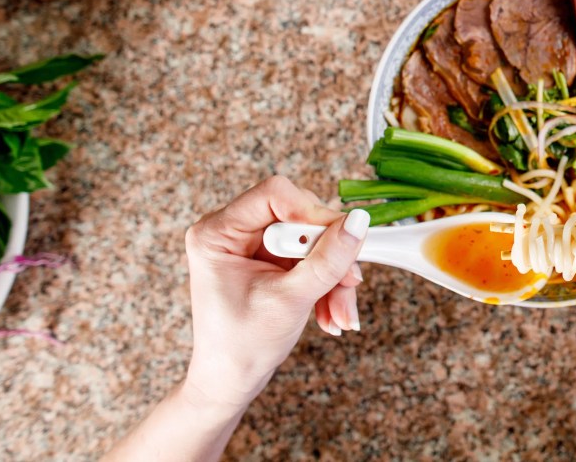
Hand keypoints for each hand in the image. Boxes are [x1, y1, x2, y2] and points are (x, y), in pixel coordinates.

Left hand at [182, 175, 369, 409]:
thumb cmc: (241, 346)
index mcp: (217, 233)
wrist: (232, 381)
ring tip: (341, 314)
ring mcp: (253, 246)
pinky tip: (332, 315)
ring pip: (312, 239)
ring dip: (334, 275)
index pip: (274, 194)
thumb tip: (358, 223)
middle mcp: (233, 232)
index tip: (341, 236)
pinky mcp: (271, 261)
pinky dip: (327, 284)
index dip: (311, 211)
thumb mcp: (290, 300)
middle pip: (300, 216)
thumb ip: (327, 260)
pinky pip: (311, 257)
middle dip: (330, 254)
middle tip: (348, 282)